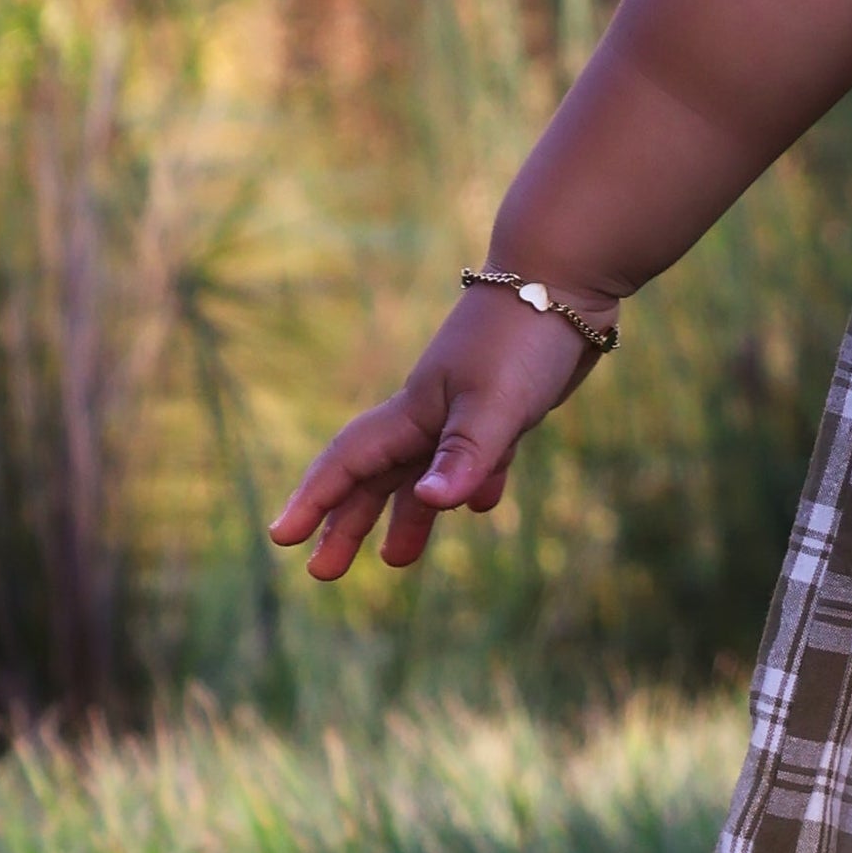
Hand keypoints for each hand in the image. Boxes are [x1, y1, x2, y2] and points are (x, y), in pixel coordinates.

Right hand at [267, 281, 611, 581]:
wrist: (570, 278)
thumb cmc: (524, 336)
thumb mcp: (495, 402)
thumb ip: (465, 453)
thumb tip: (432, 505)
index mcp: (415, 411)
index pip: (349, 463)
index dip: (313, 501)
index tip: (281, 540)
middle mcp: (431, 411)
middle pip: (377, 477)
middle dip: (348, 524)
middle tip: (325, 574)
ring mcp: (468, 406)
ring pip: (426, 471)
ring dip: (410, 513)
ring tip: (396, 560)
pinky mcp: (507, 404)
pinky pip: (478, 453)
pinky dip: (472, 481)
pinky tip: (481, 504)